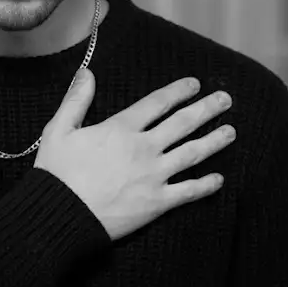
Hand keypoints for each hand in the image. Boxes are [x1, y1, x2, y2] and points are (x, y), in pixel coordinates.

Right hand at [33, 69, 234, 242]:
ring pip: (193, 153)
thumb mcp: (59, 130)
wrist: (61, 214)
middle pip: (183, 123)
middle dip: (206, 109)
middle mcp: (144, 148)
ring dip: (214, 141)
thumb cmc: (57, 173)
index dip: (178, 91)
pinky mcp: (157, 202)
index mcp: (121, 129)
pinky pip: (189, 191)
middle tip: (225, 99)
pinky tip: (219, 179)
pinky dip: (206, 185)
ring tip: (231, 132)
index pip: (157, 103)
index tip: (194, 84)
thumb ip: (76, 100)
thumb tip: (87, 72)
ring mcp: (154, 175)